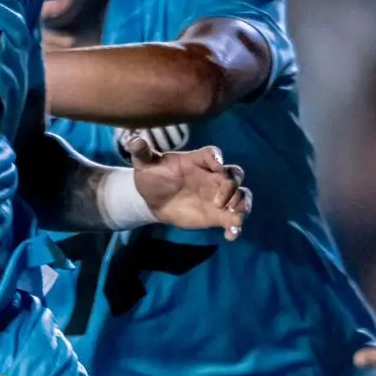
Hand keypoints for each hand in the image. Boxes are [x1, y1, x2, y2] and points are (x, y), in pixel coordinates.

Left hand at [127, 138, 249, 237]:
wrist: (153, 200)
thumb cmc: (152, 176)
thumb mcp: (144, 163)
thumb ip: (142, 151)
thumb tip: (134, 140)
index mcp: (197, 160)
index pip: (213, 154)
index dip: (218, 158)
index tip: (217, 166)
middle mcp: (212, 176)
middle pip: (234, 174)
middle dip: (233, 186)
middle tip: (219, 201)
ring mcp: (218, 195)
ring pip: (242, 195)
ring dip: (242, 205)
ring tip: (234, 219)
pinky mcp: (218, 214)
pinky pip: (234, 218)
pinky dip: (236, 226)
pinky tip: (230, 235)